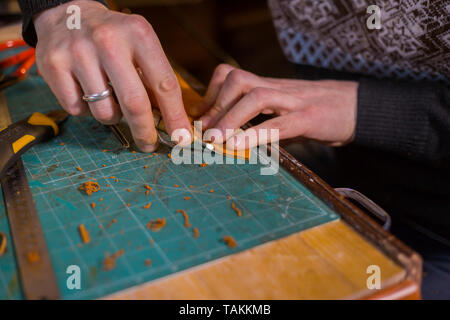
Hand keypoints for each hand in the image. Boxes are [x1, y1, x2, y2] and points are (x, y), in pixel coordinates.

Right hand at [33, 0, 191, 151]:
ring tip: (110, 99)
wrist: (68, 15)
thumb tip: (172, 123)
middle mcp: (109, 41)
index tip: (181, 137)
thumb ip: (154, 80)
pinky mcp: (54, 65)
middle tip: (148, 143)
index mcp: (139, 34)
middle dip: (145, 131)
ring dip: (112, 116)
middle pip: (134, 103)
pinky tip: (86, 91)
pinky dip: (86, 110)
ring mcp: (79, 52)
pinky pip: (77, 110)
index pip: (164, 84)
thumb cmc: (113, 38)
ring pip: (104, 111)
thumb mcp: (140, 46)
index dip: (175, 116)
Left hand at [196, 64, 357, 149]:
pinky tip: (240, 147)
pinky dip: (256, 134)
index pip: (233, 76)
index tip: (200, 116)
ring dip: (230, 118)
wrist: (361, 108)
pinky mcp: (311, 118)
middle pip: (238, 79)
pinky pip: (280, 124)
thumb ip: (264, 120)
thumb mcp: (287, 113)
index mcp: (270, 87)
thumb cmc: (320, 113)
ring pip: (256, 96)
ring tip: (216, 139)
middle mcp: (279, 89)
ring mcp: (295, 101)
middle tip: (204, 129)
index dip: (212, 93)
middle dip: (216, 103)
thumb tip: (236, 139)